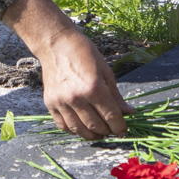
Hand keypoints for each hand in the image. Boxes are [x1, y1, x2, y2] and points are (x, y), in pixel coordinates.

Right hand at [3, 0, 129, 138]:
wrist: (56, 44)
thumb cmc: (84, 53)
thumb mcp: (105, 71)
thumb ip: (116, 96)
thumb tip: (129, 112)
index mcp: (93, 87)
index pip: (110, 116)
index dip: (120, 126)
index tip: (123, 130)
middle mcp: (76, 97)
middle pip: (95, 126)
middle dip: (108, 131)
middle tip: (112, 130)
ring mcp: (61, 102)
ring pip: (79, 129)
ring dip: (92, 135)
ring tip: (99, 132)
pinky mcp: (50, 103)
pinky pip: (63, 125)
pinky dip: (75, 131)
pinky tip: (82, 127)